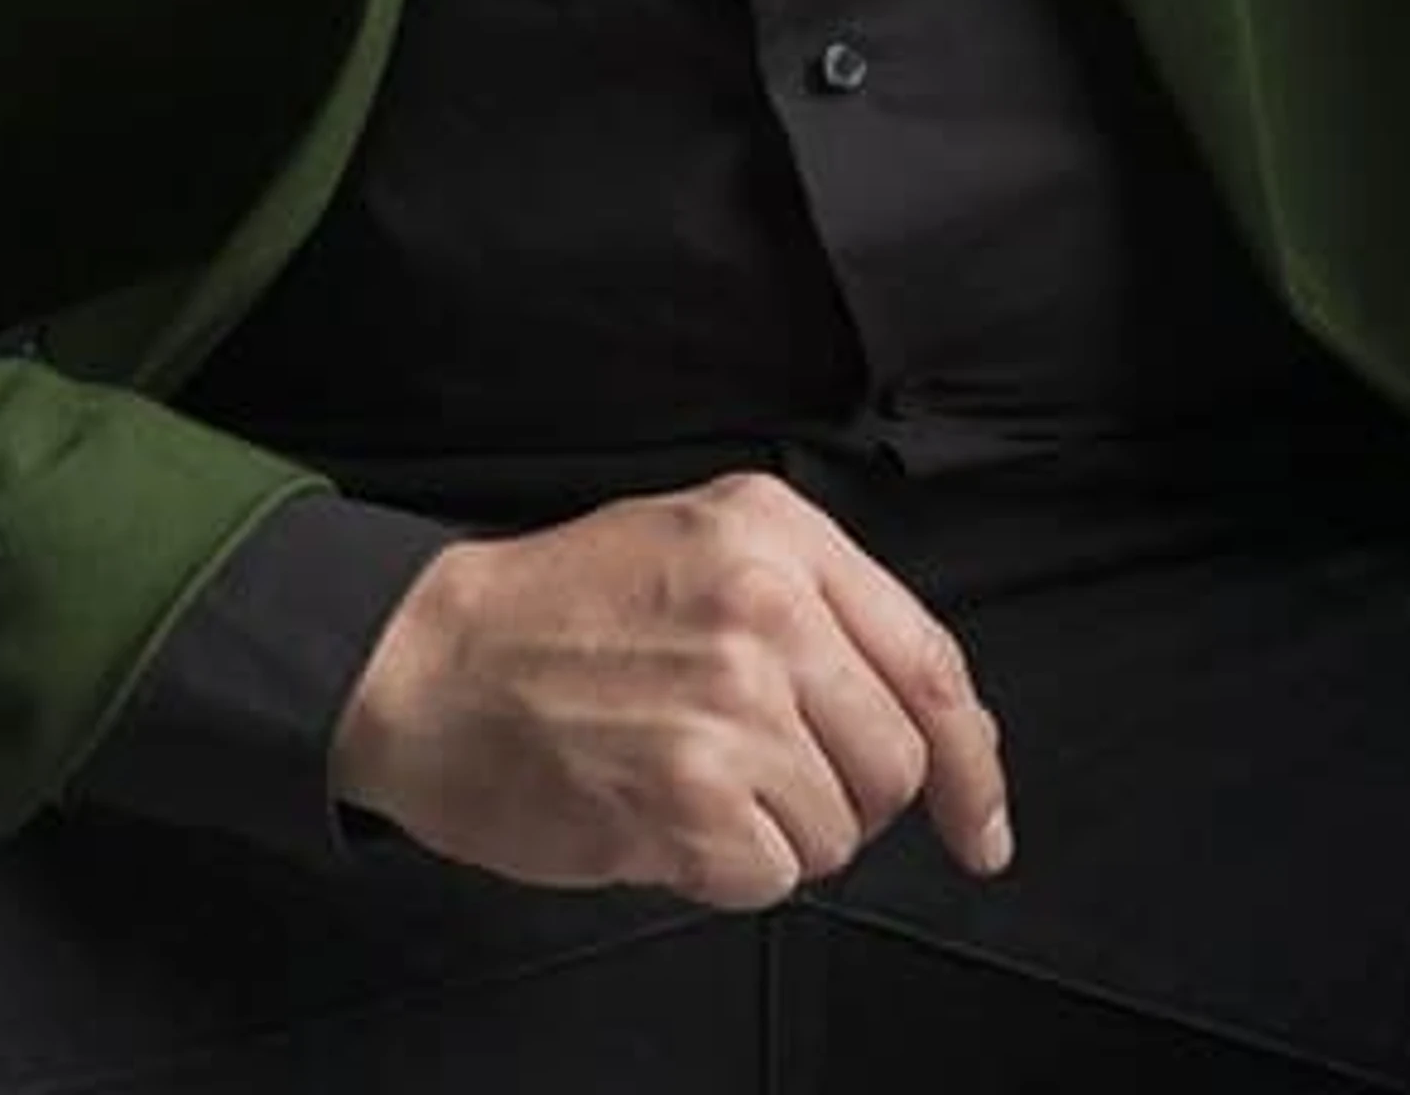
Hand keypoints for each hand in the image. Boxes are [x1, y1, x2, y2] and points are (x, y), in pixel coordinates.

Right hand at [327, 464, 1014, 909]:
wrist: (429, 662)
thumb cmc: (556, 612)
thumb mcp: (698, 543)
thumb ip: (816, 608)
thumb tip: (937, 723)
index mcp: (777, 533)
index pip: (931, 662)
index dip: (972, 761)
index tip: (979, 821)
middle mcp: (767, 607)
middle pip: (896, 759)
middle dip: (846, 797)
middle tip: (762, 780)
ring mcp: (730, 703)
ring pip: (837, 830)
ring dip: (775, 832)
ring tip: (689, 777)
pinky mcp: (687, 795)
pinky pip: (771, 877)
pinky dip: (724, 870)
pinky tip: (661, 815)